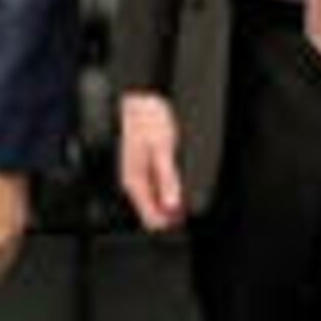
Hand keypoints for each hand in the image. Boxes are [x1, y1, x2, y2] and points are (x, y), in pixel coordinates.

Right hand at [119, 93, 184, 231]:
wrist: (139, 98)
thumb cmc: (147, 119)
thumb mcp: (162, 150)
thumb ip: (167, 179)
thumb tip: (173, 206)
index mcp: (135, 181)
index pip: (151, 218)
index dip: (170, 222)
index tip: (184, 216)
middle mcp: (133, 181)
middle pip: (153, 212)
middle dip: (171, 213)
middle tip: (186, 202)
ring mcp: (137, 173)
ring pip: (155, 200)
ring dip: (170, 200)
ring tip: (182, 188)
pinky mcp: (142, 164)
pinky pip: (155, 186)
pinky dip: (167, 188)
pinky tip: (176, 179)